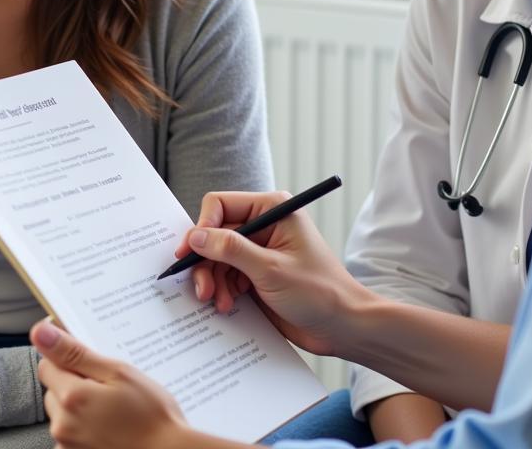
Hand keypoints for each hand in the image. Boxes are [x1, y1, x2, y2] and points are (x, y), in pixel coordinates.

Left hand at [31, 319, 188, 448]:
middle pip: (54, 389)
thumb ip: (75, 353)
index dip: (66, 355)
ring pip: (62, 412)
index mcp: (71, 397)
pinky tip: (110, 424)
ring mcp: (67, 445)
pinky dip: (84, 425)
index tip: (86, 355)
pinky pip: (71, 432)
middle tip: (108, 383)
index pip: (47, 364)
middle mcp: (62, 425)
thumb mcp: (118, 373)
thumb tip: (41, 332)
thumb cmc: (150, 414)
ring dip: (79, 404)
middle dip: (75, 381)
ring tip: (112, 406)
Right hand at [173, 190, 371, 357]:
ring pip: (217, 258)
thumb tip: (196, 236)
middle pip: (215, 234)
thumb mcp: (271, 269)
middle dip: (206, 262)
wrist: (342, 327)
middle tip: (203, 290)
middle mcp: (264, 225)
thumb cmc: (319, 292)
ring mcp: (259, 251)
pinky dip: (222, 290)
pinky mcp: (257, 274)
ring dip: (213, 280)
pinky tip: (228, 306)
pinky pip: (227, 276)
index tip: (188, 254)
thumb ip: (231, 250)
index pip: (221, 204)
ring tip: (219, 302)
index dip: (201, 227)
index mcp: (273, 209)